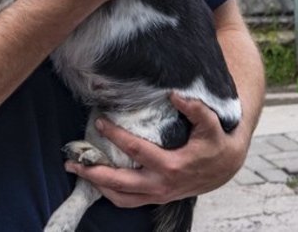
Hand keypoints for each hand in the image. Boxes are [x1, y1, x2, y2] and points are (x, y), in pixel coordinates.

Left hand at [64, 93, 250, 206]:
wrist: (225, 168)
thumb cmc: (215, 144)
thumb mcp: (211, 125)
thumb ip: (195, 109)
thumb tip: (175, 95)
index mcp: (171, 166)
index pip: (135, 150)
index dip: (115, 136)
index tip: (100, 122)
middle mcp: (161, 186)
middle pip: (120, 183)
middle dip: (93, 172)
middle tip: (71, 161)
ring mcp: (158, 195)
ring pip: (121, 198)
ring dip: (97, 186)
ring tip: (77, 171)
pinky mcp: (156, 198)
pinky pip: (128, 201)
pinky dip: (110, 193)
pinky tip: (97, 181)